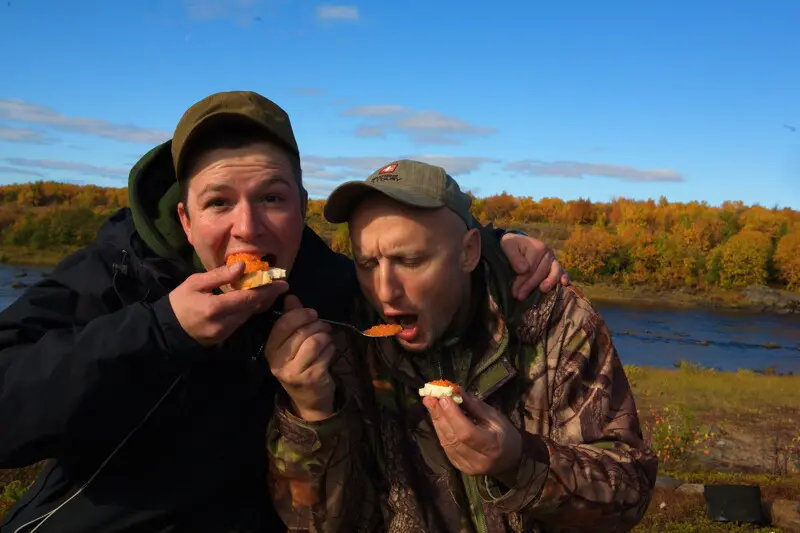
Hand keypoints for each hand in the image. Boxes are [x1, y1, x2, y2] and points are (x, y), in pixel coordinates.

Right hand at [169, 261, 287, 345]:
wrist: (165, 330)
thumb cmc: (179, 302)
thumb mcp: (195, 283)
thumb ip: (220, 276)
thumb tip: (243, 266)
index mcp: (216, 308)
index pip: (248, 298)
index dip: (268, 290)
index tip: (283, 283)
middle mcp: (224, 323)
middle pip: (253, 308)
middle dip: (268, 295)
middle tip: (280, 283)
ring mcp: (226, 333)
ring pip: (249, 315)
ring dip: (260, 302)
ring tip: (270, 289)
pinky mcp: (225, 337)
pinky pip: (242, 321)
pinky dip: (250, 309)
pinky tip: (254, 300)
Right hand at [264, 295, 335, 421]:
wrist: (309, 399)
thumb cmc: (301, 365)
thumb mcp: (292, 343)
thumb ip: (291, 319)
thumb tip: (290, 296)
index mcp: (271, 349)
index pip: (283, 324)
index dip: (300, 314)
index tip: (312, 313)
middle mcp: (278, 362)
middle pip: (301, 331)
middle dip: (317, 325)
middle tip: (323, 327)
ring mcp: (294, 371)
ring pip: (315, 340)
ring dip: (325, 336)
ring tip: (326, 339)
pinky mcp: (312, 377)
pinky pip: (326, 353)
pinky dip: (331, 349)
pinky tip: (328, 352)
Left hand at [423, 392, 521, 485]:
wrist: (511, 461)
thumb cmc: (505, 434)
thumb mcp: (495, 417)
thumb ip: (474, 406)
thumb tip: (456, 391)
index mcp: (491, 446)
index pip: (467, 432)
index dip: (453, 415)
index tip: (443, 398)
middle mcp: (478, 460)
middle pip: (453, 437)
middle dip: (440, 415)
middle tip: (429, 398)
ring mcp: (467, 467)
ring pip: (447, 443)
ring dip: (436, 422)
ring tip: (429, 404)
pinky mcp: (460, 468)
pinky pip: (446, 448)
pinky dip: (440, 431)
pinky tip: (436, 418)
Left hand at [500, 232, 569, 299]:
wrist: (518, 242)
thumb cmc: (512, 246)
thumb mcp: (508, 246)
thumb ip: (514, 257)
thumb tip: (523, 270)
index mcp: (538, 247)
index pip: (531, 267)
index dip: (522, 280)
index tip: (513, 291)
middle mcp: (548, 253)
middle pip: (541, 272)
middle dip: (530, 286)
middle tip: (519, 296)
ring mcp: (553, 260)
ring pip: (553, 273)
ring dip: (548, 283)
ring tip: (541, 290)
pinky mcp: (555, 266)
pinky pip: (562, 272)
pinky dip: (564, 277)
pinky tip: (564, 284)